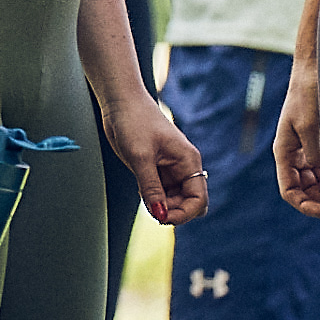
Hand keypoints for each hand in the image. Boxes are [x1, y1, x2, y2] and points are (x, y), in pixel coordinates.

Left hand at [103, 92, 206, 225]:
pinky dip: (153, 197)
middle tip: (152, 210)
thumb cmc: (134, 121)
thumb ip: (151, 188)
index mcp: (188, 161)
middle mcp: (183, 166)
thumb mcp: (140, 157)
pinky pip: (161, 192)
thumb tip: (160, 215)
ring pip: (174, 199)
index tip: (163, 217)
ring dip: (162, 205)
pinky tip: (141, 191)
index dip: (184, 213)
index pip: (198, 199)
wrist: (120, 101)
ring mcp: (169, 168)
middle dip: (173, 211)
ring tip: (144, 197)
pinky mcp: (156, 168)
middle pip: (188, 202)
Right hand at [273, 66, 319, 216]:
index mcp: (284, 151)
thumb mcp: (309, 125)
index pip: (289, 190)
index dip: (304, 205)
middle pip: (303, 189)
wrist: (315, 70)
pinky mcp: (319, 143)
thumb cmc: (307, 94)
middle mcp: (293, 154)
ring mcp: (306, 149)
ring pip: (316, 181)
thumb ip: (315, 153)